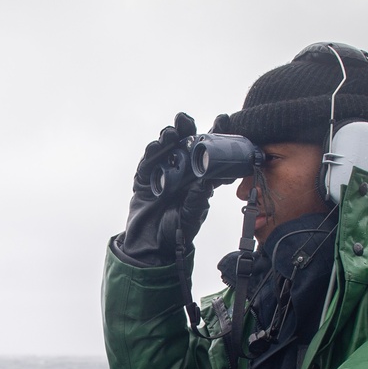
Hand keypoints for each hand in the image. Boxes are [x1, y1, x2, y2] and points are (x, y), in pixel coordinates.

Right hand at [117, 113, 224, 265]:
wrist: (151, 248)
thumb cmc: (176, 234)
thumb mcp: (192, 216)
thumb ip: (198, 198)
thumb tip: (207, 179)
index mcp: (197, 178)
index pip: (209, 153)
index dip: (215, 135)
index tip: (223, 120)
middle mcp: (180, 172)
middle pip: (184, 144)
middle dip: (186, 129)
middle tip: (186, 120)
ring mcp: (161, 174)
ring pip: (165, 149)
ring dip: (168, 138)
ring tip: (171, 133)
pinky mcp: (144, 180)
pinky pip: (147, 163)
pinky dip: (151, 154)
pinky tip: (155, 147)